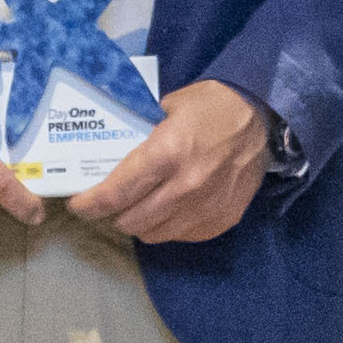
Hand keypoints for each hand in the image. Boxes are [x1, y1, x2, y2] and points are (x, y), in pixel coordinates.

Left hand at [70, 78, 272, 247]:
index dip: (89, 204)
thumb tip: (109, 151)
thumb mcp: (168, 107)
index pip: (116, 193)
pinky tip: (169, 209)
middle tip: (110, 202)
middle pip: (131, 221)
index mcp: (167, 153)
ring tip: (139, 207)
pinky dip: (169, 226)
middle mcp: (186, 187)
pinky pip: (182, 236)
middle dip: (113, 214)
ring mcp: (206, 208)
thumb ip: (139, 133)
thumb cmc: (212, 106)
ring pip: (154, 234)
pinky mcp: (223, 219)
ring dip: (140, 223)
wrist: (263, 117)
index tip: (78, 204)